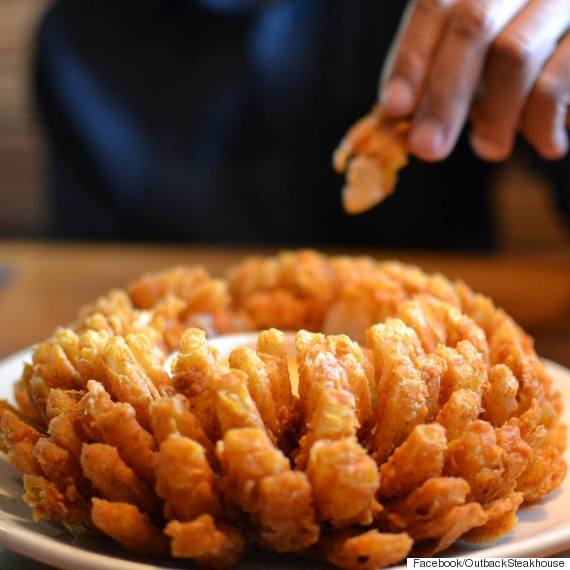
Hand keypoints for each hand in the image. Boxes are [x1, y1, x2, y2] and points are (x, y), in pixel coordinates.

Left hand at [380, 0, 569, 161]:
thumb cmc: (527, 58)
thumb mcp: (476, 57)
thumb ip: (439, 74)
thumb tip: (400, 116)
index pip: (434, 5)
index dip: (411, 59)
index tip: (394, 107)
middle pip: (471, 26)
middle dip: (443, 96)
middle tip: (427, 148)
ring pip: (514, 53)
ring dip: (493, 115)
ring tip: (488, 149)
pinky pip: (556, 81)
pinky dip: (542, 123)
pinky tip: (546, 145)